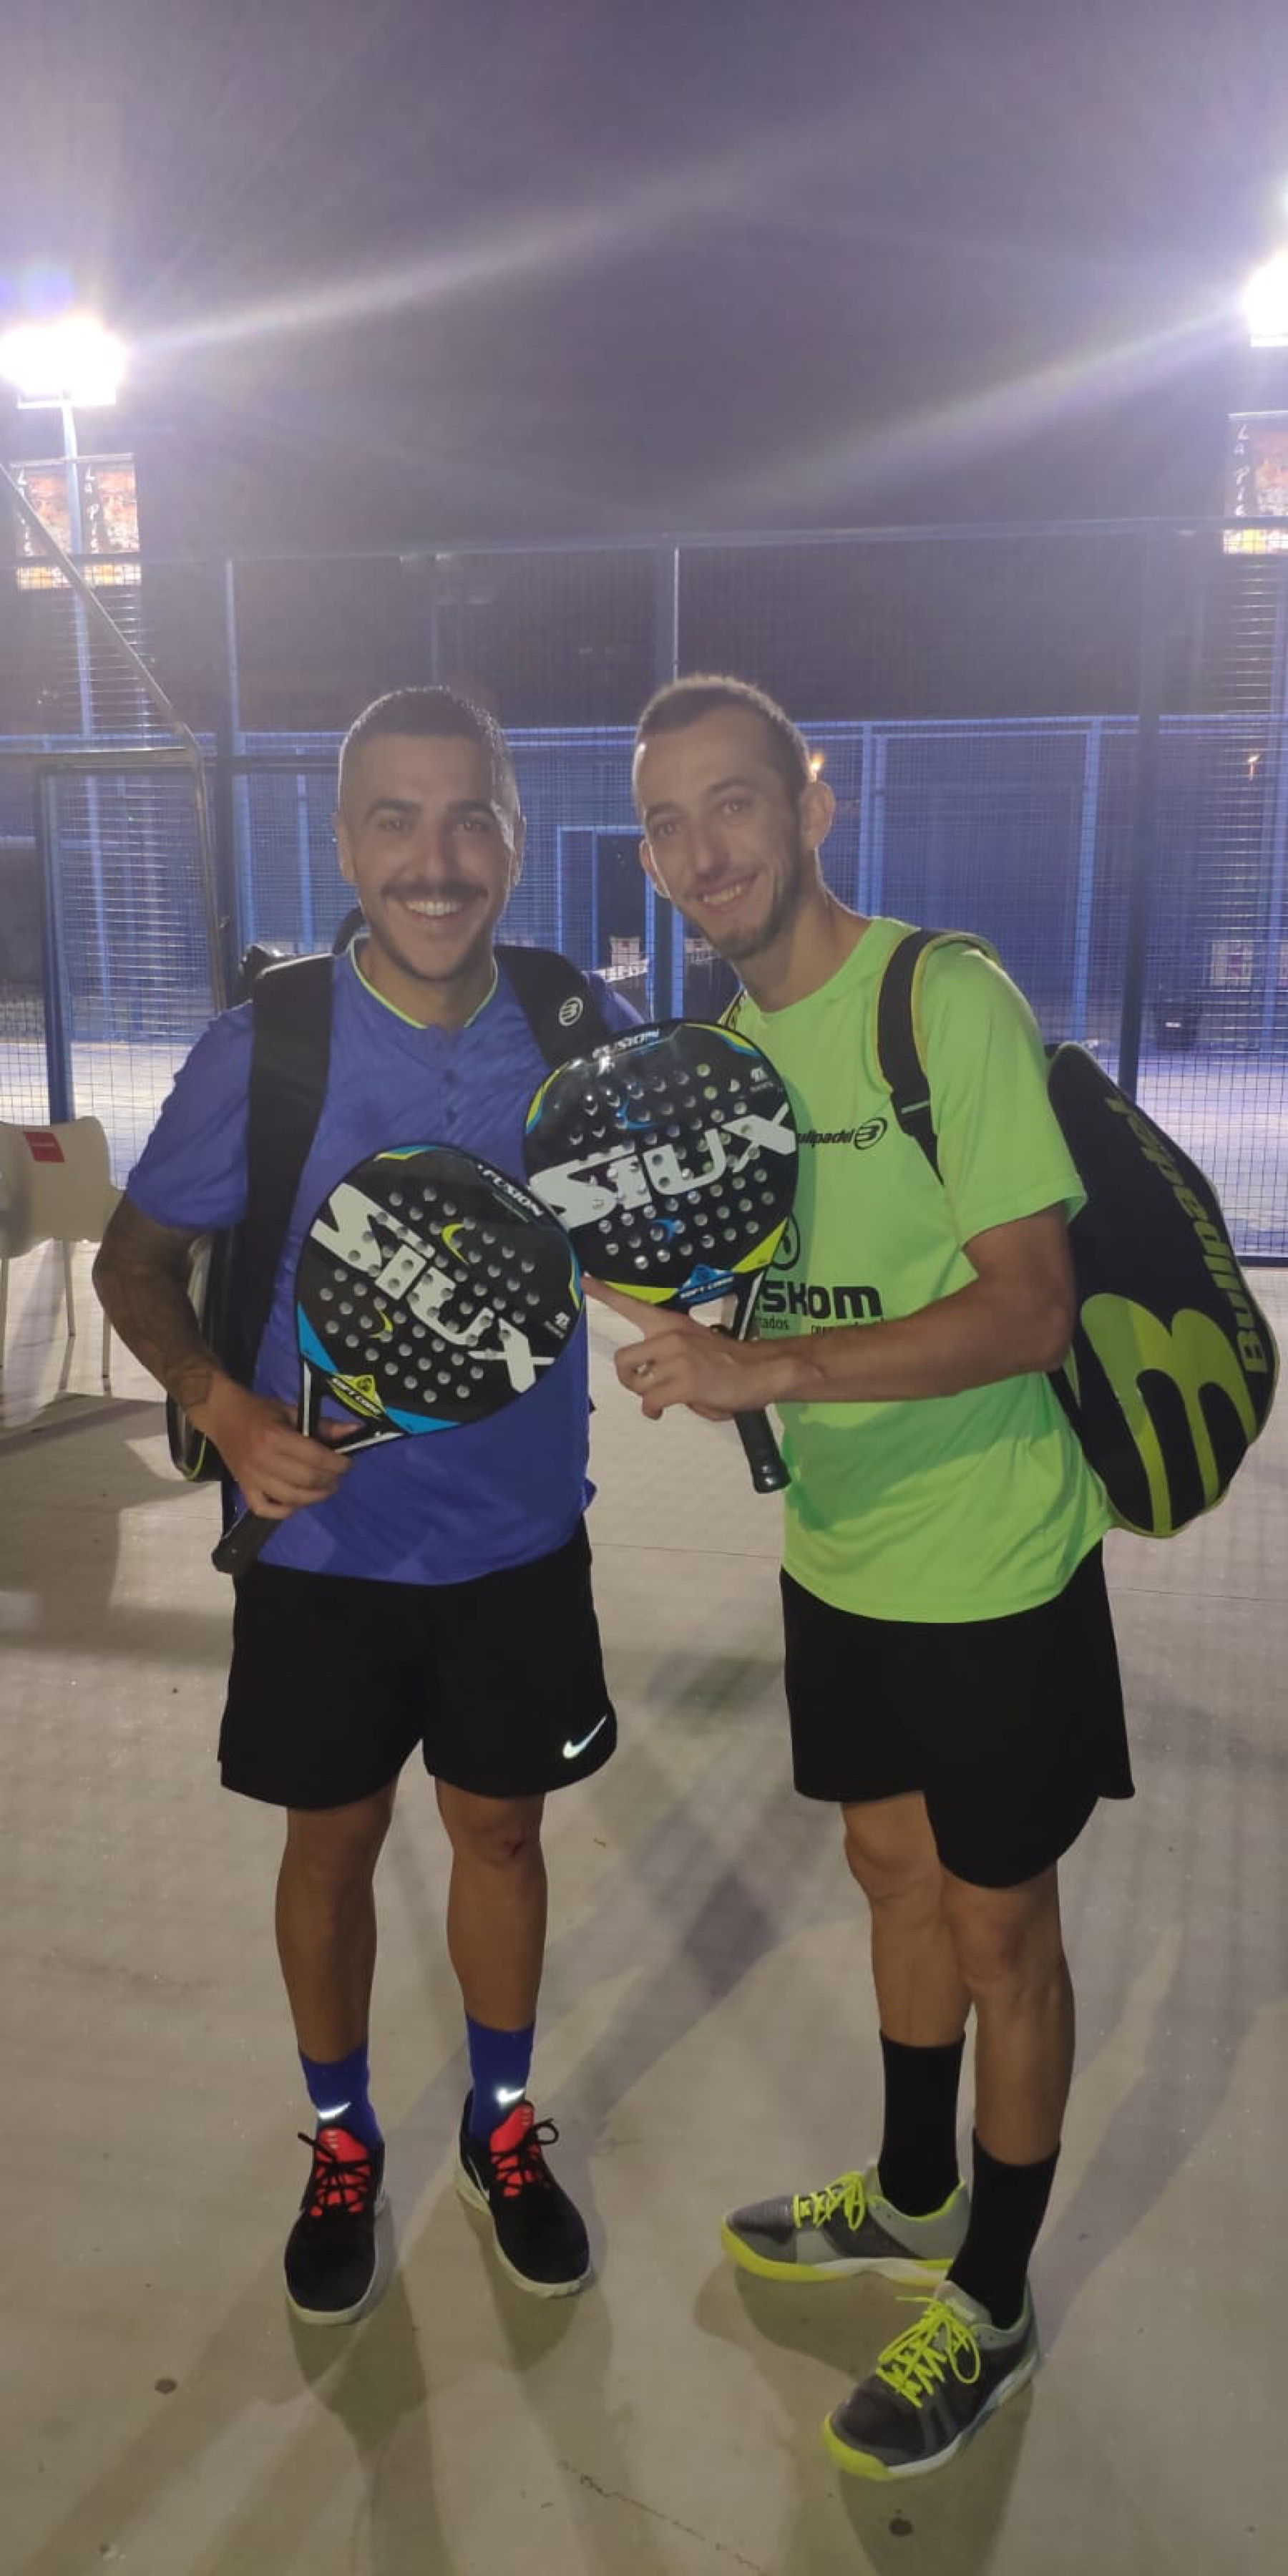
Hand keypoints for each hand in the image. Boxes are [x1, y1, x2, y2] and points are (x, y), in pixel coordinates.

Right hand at [189, 1378, 350, 1520]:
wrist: (221, 1414)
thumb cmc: (258, 1410)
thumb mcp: (291, 1411)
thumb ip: (323, 1425)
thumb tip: (354, 1431)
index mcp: (275, 1437)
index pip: (315, 1457)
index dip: (337, 1463)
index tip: (347, 1463)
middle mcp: (263, 1460)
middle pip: (306, 1480)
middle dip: (329, 1481)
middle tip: (337, 1476)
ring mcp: (251, 1478)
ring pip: (290, 1498)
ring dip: (314, 1497)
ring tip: (324, 1489)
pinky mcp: (243, 1488)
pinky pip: (265, 1510)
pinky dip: (284, 1510)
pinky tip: (297, 1501)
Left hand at [586, 1279, 816, 1420]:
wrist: (762, 1370)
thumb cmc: (730, 1361)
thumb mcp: (695, 1346)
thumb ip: (670, 1354)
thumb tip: (656, 1379)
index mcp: (671, 1324)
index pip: (633, 1305)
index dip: (606, 1293)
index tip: (585, 1280)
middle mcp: (669, 1337)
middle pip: (623, 1359)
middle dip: (629, 1379)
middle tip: (645, 1387)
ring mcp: (676, 1359)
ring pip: (638, 1384)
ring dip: (646, 1397)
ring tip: (662, 1400)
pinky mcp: (684, 1383)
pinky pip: (651, 1402)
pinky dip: (653, 1412)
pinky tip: (662, 1412)